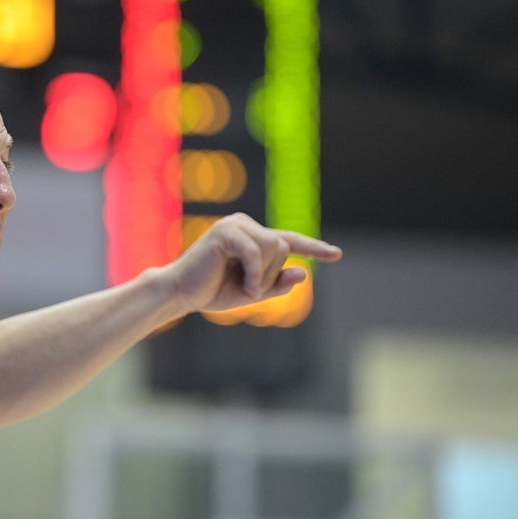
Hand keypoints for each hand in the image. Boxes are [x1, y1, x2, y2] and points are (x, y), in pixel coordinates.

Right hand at [160, 213, 341, 314]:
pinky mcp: (225, 232)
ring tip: (243, 288)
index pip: (288, 240)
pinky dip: (254, 274)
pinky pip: (256, 252)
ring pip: (274, 247)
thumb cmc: (211, 292)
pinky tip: (243, 287)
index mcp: (252, 237)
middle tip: (248, 290)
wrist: (180, 293)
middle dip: (271, 275)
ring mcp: (235, 225)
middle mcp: (245, 225)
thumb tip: (303, 274)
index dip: (313, 247)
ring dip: (263, 276)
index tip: (336, 254)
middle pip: (283, 246)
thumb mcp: (252, 293)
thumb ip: (276, 285)